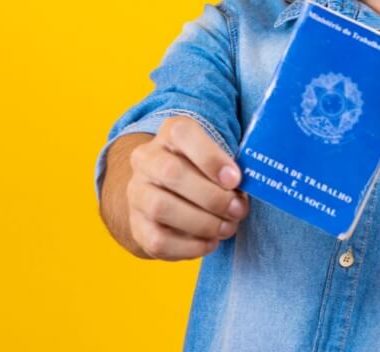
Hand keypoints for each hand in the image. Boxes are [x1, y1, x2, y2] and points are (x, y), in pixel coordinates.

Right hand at [125, 116, 248, 259]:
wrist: (168, 193)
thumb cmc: (204, 172)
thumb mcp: (218, 158)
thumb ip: (230, 168)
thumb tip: (242, 191)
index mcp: (170, 134)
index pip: (182, 133)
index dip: (210, 157)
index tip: (235, 179)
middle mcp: (147, 159)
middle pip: (171, 173)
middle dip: (212, 197)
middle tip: (237, 210)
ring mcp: (137, 193)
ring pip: (161, 207)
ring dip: (202, 223)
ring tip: (227, 228)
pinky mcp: (137, 226)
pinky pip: (158, 240)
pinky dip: (190, 246)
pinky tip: (210, 242)